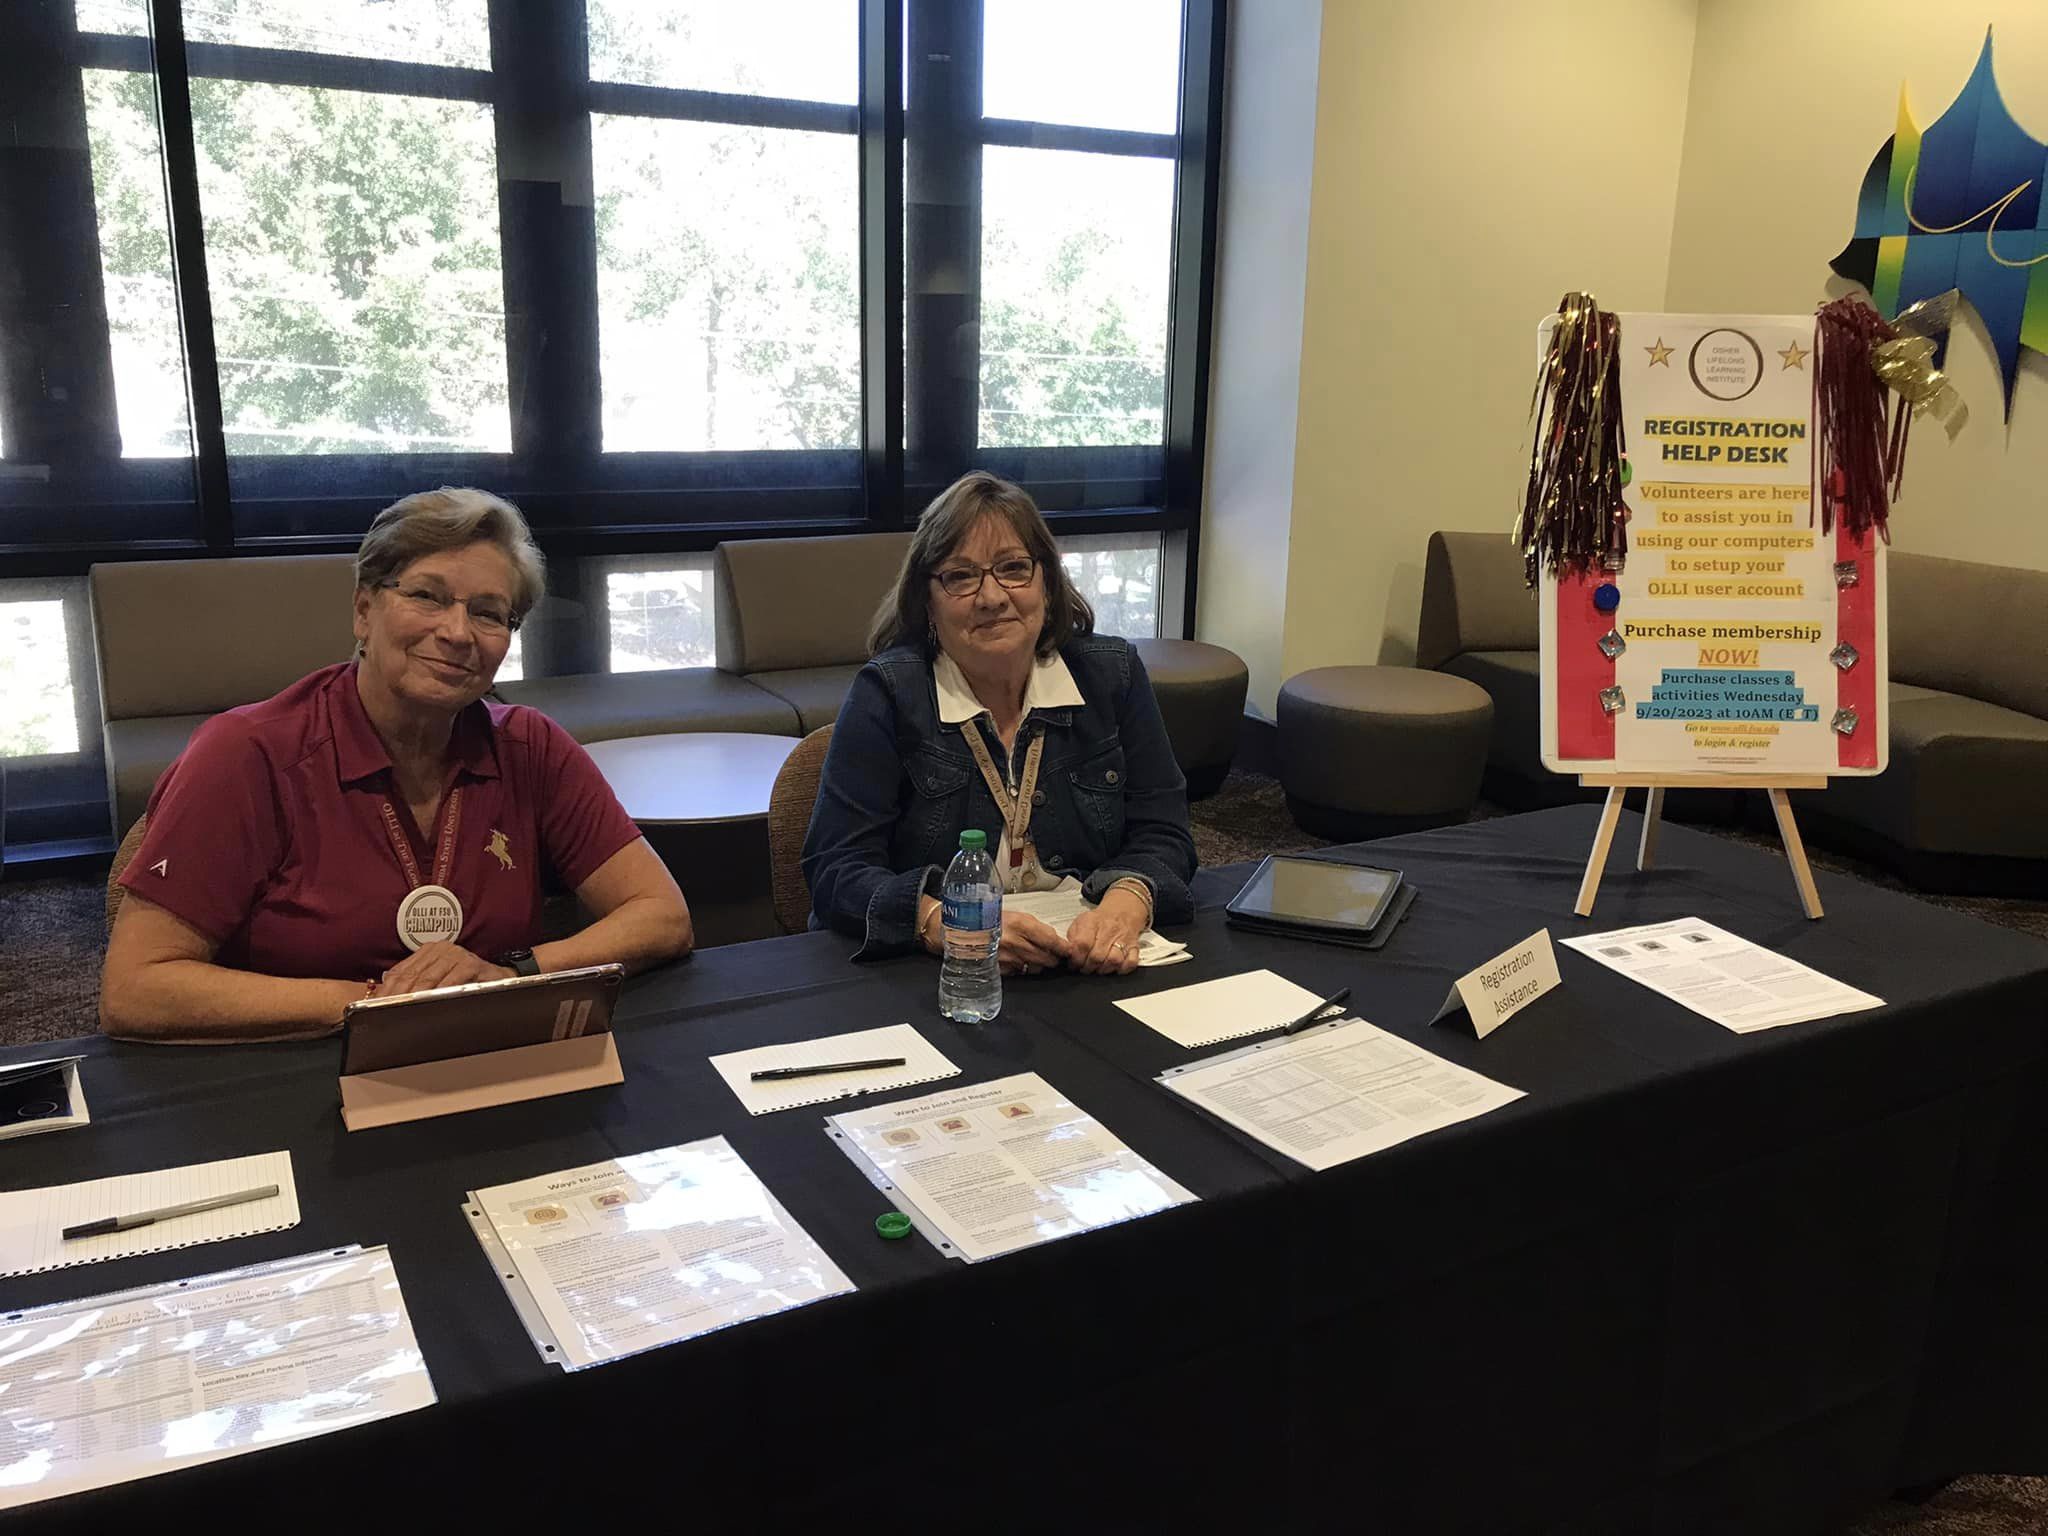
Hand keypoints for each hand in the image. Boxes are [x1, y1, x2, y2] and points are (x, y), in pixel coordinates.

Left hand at [379, 942, 512, 996]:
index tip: (375, 1005)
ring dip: (416, 995)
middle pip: (411, 976)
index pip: (400, 971)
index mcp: (428, 951)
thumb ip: (414, 981)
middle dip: (397, 996)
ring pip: (428, 978)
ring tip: (404, 1009)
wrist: (498, 978)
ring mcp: (456, 954)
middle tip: (387, 1011)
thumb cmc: (467, 981)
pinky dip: (441, 991)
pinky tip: (432, 1001)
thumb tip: (384, 991)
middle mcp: (441, 949)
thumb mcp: (437, 979)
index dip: (387, 990)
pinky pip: (452, 979)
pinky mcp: (471, 963)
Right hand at [996, 912, 1069, 976]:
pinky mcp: (1001, 970)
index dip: (1063, 948)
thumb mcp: (1015, 916)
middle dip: (1053, 957)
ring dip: (1039, 964)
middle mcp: (1014, 943)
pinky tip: (1018, 960)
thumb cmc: (990, 921)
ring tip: (1031, 955)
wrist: (967, 931)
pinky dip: (1023, 968)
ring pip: (1036, 968)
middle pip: (1047, 959)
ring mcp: (1007, 959)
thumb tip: (1053, 938)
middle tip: (1052, 952)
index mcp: (1019, 925)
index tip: (1069, 950)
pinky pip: (1021, 973)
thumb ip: (1037, 927)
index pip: (1051, 941)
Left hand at [1065, 888, 1146, 975]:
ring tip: (1096, 968)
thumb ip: (1071, 937)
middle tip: (1083, 968)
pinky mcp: (1134, 947)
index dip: (1076, 958)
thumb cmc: (1099, 920)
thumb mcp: (1080, 922)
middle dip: (1087, 967)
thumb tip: (1065, 952)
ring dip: (1102, 970)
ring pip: (1114, 961)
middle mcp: (1109, 930)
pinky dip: (1121, 969)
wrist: (1122, 911)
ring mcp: (1123, 939)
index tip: (1073, 964)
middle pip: (1097, 956)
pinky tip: (1113, 967)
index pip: (1082, 944)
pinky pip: (1130, 963)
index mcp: (1092, 922)